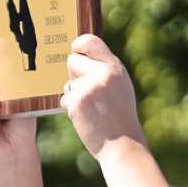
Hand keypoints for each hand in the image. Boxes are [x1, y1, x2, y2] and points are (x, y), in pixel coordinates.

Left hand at [58, 33, 142, 158]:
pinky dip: (71, 109)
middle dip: (73, 75)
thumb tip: (80, 56)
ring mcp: (90, 86)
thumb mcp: (120, 87)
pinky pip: (64, 98)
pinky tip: (86, 118)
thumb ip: (105, 71)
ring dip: (74, 96)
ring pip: (68, 83)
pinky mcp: (78, 101)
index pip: (90, 41)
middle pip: (72, 60)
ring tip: (92, 110)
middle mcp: (104, 73)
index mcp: (115, 68)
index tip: (75, 52)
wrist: (123, 145)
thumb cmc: (120, 118)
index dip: (78, 45)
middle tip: (87, 92)